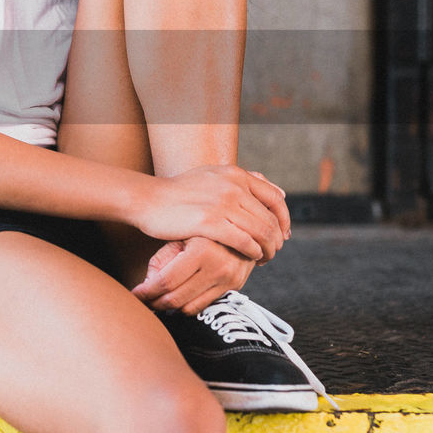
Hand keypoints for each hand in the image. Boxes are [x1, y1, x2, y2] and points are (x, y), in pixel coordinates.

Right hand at [129, 165, 289, 261]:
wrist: (148, 199)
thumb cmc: (179, 192)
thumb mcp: (212, 175)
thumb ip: (244, 181)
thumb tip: (280, 191)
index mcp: (235, 174)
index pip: (275, 198)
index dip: (284, 219)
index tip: (282, 233)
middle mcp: (233, 186)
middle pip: (270, 218)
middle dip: (276, 239)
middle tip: (274, 252)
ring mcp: (222, 203)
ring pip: (261, 231)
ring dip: (268, 249)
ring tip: (263, 258)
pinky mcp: (210, 222)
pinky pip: (244, 241)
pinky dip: (253, 252)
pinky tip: (251, 257)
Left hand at [131, 237, 255, 313]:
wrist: (242, 225)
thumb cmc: (201, 229)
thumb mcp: (180, 237)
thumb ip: (161, 261)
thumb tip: (147, 287)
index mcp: (201, 251)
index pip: (166, 281)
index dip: (146, 291)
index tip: (135, 295)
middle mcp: (217, 267)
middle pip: (176, 298)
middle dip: (154, 302)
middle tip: (143, 300)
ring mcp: (228, 279)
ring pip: (188, 307)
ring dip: (168, 308)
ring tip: (157, 300)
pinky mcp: (234, 287)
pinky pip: (203, 306)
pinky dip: (185, 307)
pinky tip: (176, 300)